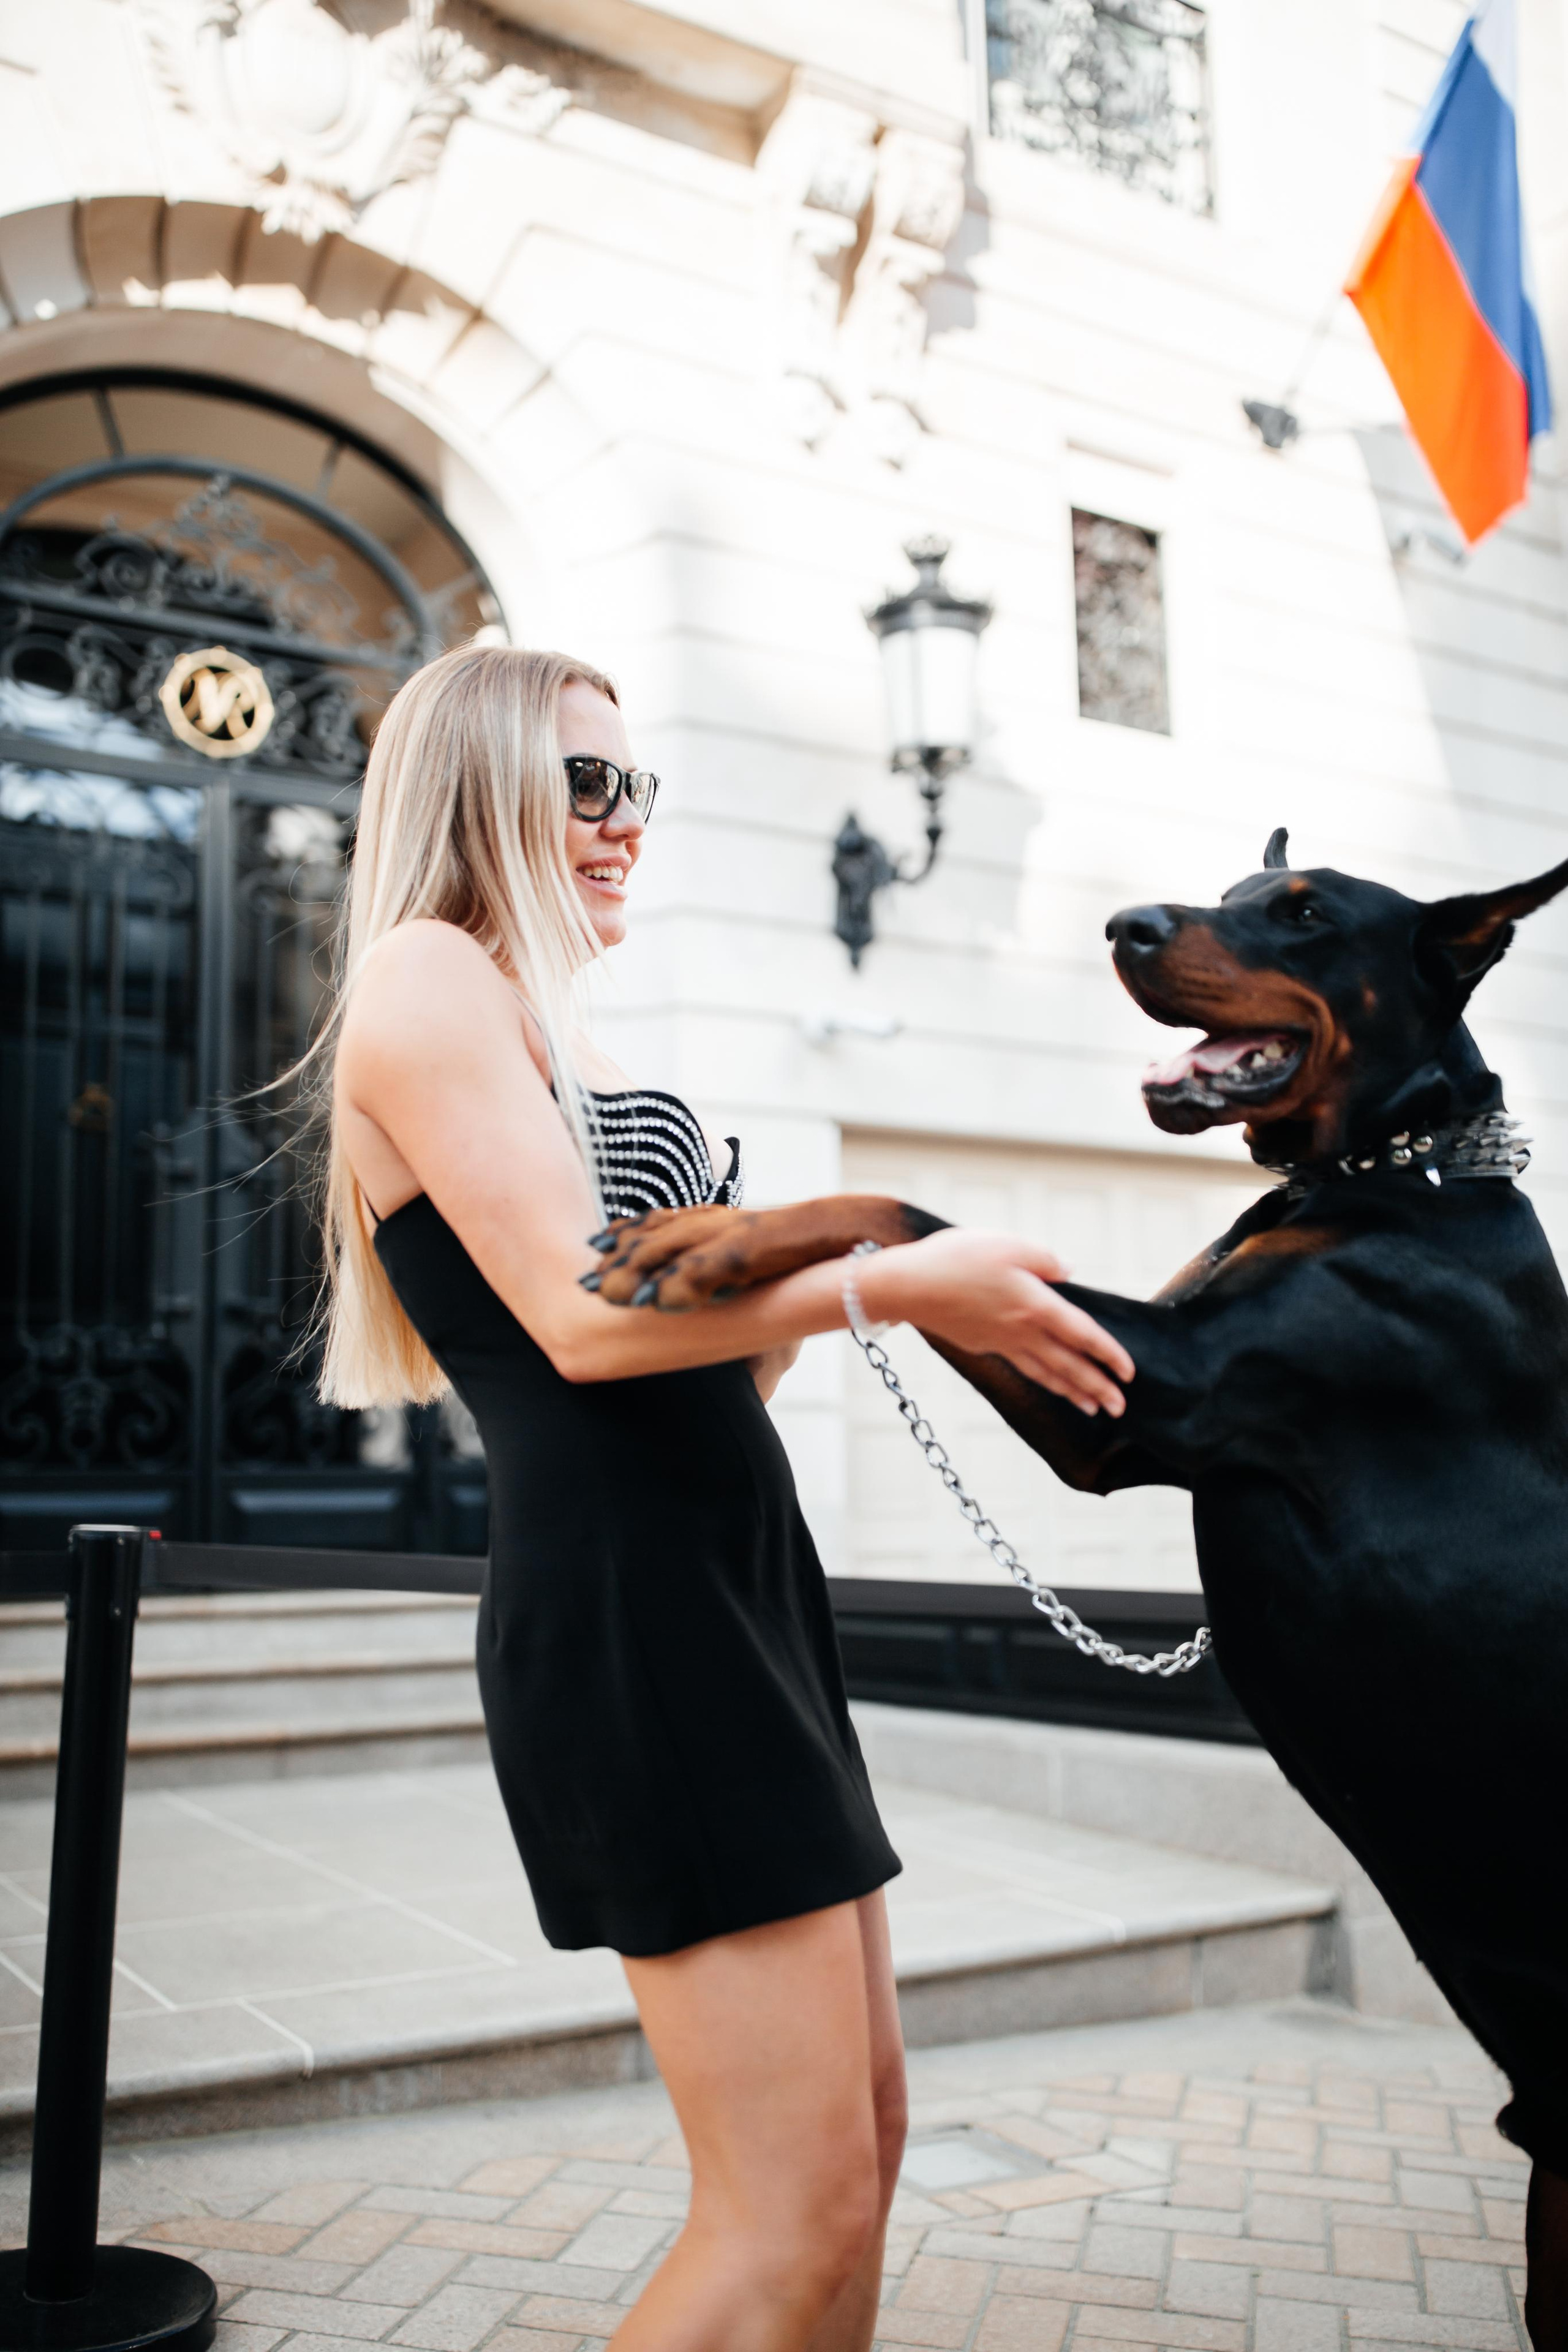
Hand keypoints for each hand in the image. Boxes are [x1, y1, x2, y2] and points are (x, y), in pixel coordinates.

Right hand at [860, 1230, 1134, 1415]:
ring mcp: (1000, 1342)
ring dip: (1072, 1392)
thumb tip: (1068, 1272)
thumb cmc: (955, 1259)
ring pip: (1045, 1373)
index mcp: (1035, 1305)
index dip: (1108, 1355)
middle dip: (1098, 1388)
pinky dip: (1043, 1379)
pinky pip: (1023, 1367)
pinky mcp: (981, 1343)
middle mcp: (1021, 1331)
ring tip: (1092, 1408)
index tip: (1129, 1373)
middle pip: (1068, 1365)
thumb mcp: (1007, 1244)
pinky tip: (1047, 1381)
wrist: (906, 1286)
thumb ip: (1044, 1260)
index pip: (1083, 1335)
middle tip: (1120, 1408)